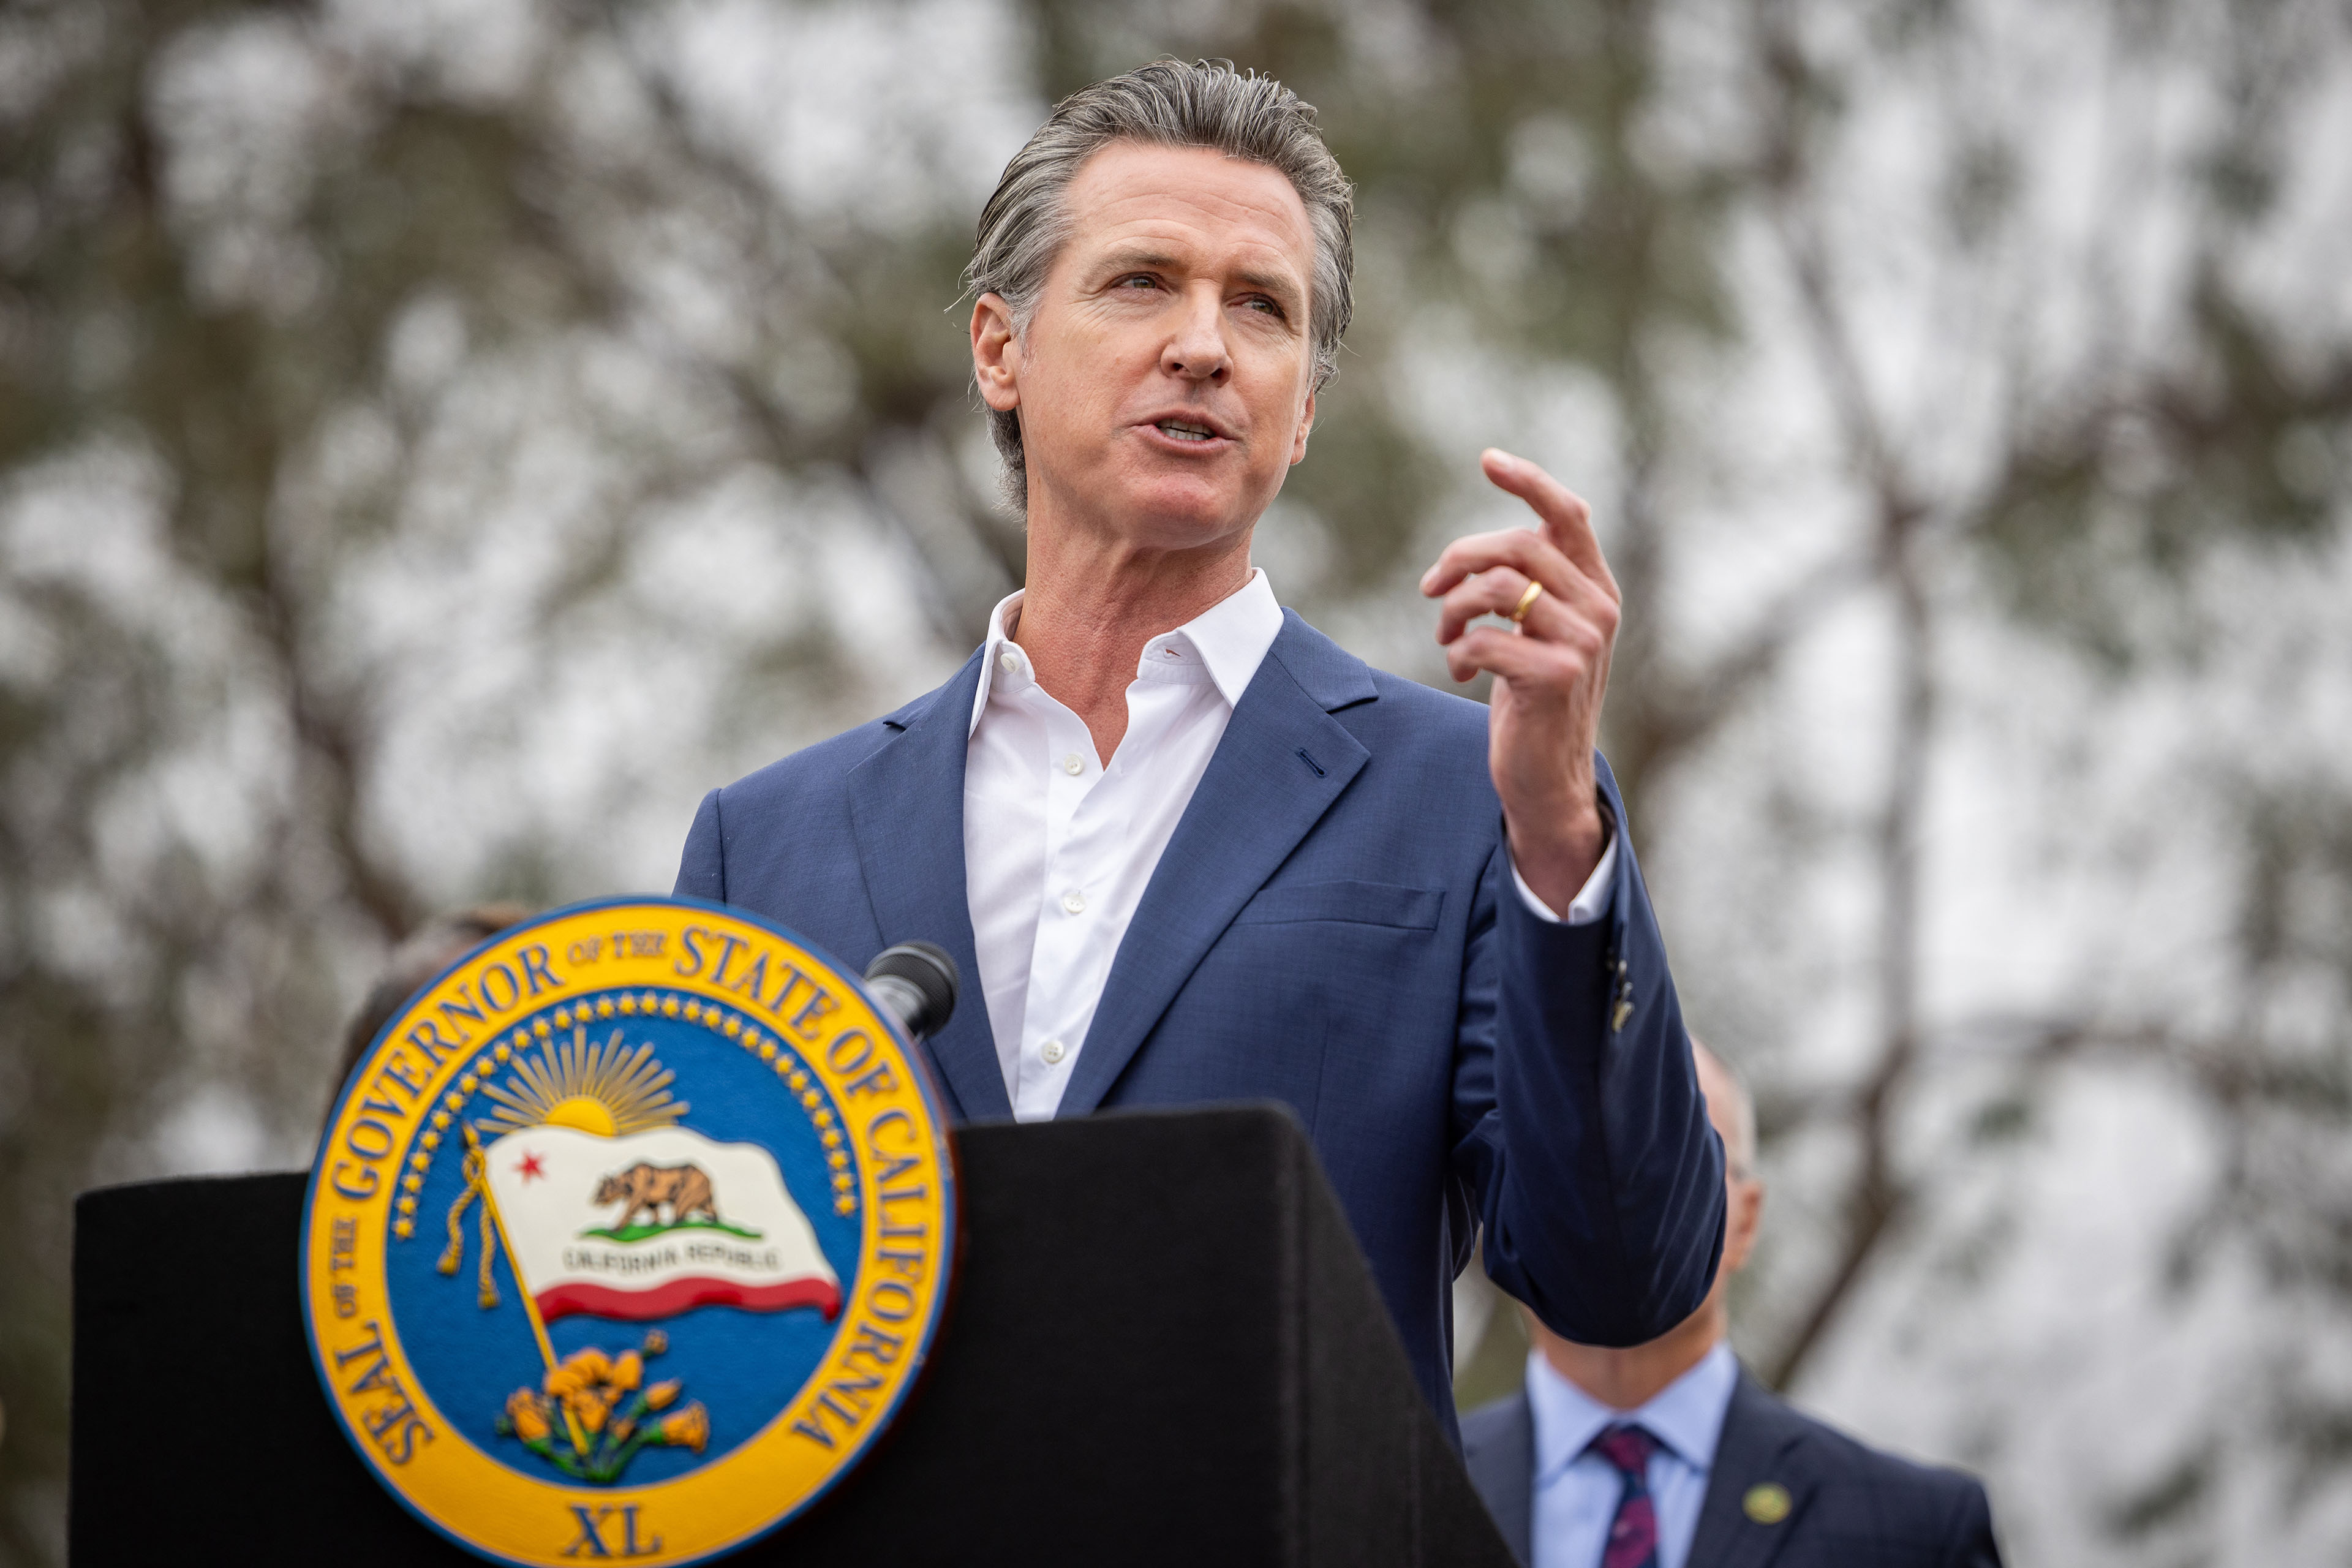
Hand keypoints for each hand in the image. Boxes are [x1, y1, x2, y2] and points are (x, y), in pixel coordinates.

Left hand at [1419, 449, 1619, 911]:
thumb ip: (1528, 588)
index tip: (1487, 460)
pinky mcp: (1557, 677)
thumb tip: (1475, 554)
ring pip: (1497, 587)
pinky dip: (1460, 651)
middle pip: (1517, 545)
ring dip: (1453, 609)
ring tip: (1446, 637)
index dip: (1528, 481)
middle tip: (1431, 588)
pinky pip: (1485, 638)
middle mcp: (1599, 608)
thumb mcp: (1537, 632)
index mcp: (1596, 588)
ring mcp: (1583, 643)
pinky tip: (1463, 671)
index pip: (1568, 514)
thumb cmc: (1532, 697)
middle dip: (1459, 560)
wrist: (1547, 774)